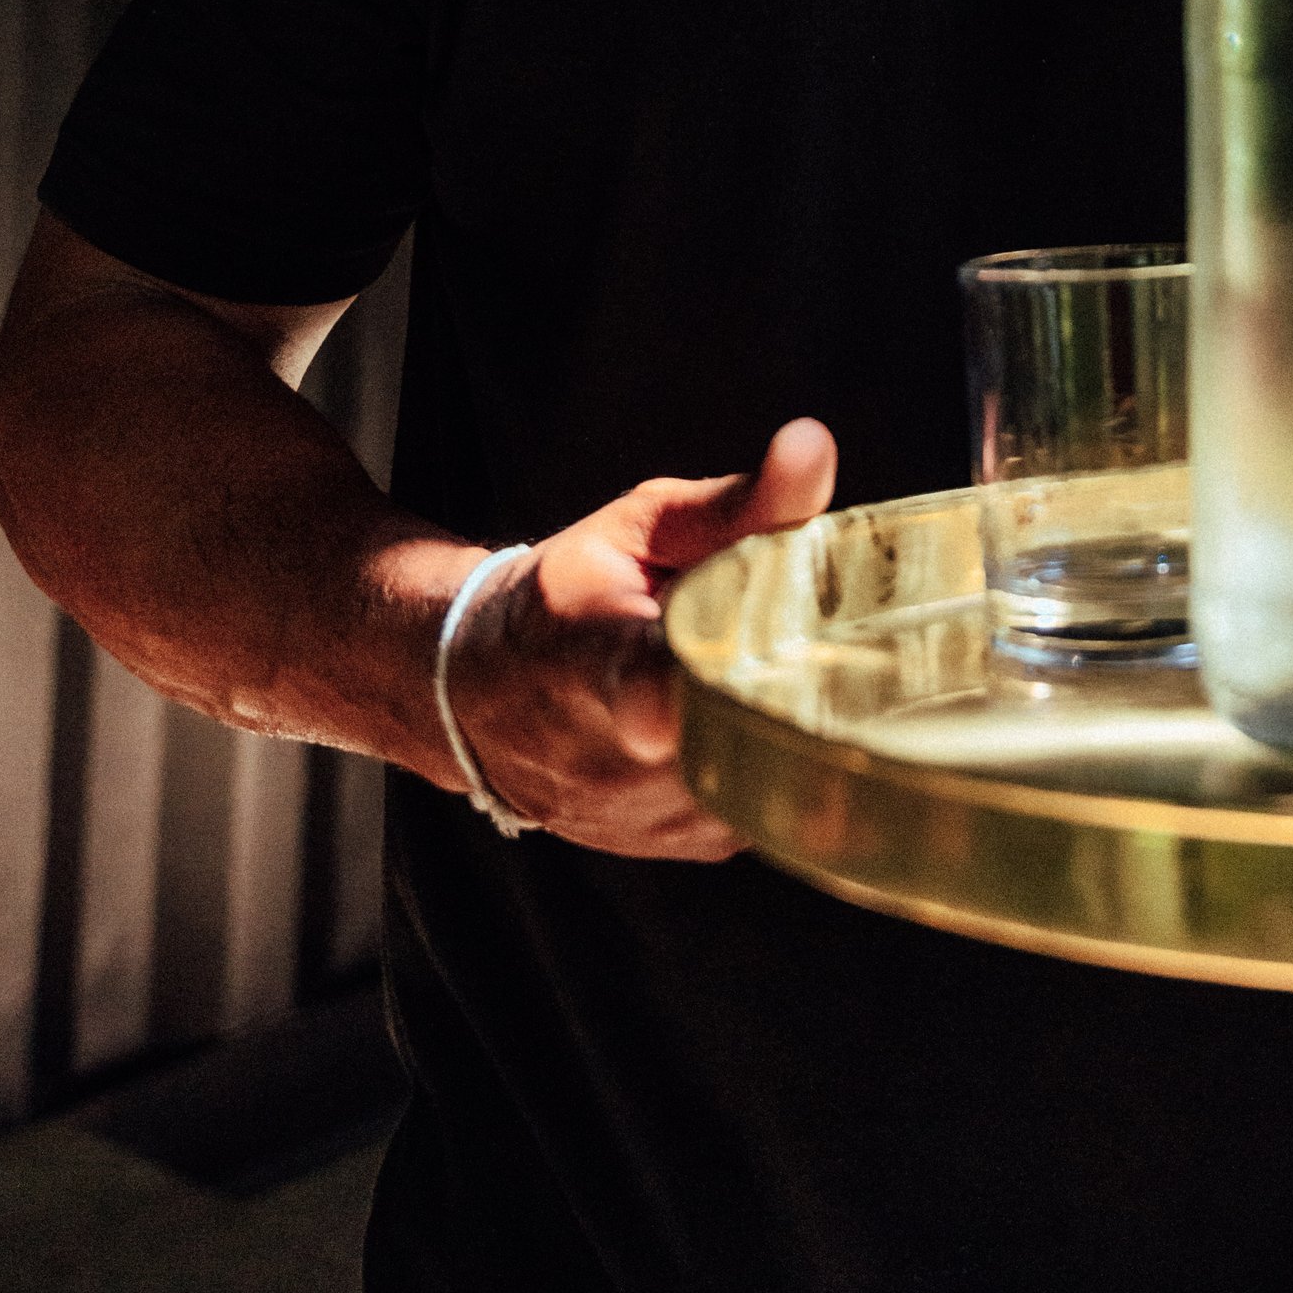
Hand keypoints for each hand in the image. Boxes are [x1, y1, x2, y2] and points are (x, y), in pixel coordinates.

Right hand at [448, 417, 836, 858]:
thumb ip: (735, 501)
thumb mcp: (640, 526)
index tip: (688, 694)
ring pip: (768, 768)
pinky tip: (742, 718)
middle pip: (746, 724)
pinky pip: (762, 801)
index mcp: (594, 658)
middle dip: (793, 680)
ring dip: (783, 721)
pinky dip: (768, 759)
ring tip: (747, 674)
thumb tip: (815, 445)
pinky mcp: (684, 848)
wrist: (478, 697)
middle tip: (796, 637)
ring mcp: (650, 817)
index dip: (675, 690)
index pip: (638, 683)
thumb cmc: (569, 594)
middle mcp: (614, 756)